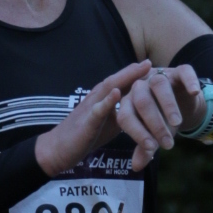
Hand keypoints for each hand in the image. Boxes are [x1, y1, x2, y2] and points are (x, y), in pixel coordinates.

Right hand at [33, 60, 150, 176]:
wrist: (57, 150)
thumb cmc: (85, 136)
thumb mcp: (108, 123)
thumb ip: (123, 114)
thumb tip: (145, 113)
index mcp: (102, 99)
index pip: (121, 83)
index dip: (137, 74)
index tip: (154, 68)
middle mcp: (96, 98)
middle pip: (116, 80)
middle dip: (134, 71)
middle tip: (151, 63)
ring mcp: (89, 108)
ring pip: (108, 89)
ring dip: (125, 78)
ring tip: (140, 68)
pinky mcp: (85, 122)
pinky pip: (96, 110)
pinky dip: (107, 101)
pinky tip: (117, 93)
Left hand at [116, 64, 204, 170]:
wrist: (183, 106)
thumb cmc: (162, 122)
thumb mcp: (154, 137)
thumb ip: (145, 149)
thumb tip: (136, 167)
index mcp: (128, 102)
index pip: (126, 116)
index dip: (137, 133)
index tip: (151, 148)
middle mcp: (140, 86)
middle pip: (142, 100)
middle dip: (154, 124)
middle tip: (168, 144)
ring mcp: (159, 75)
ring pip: (159, 84)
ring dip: (168, 105)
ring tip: (176, 124)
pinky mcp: (179, 71)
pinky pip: (183, 72)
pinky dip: (189, 82)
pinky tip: (194, 93)